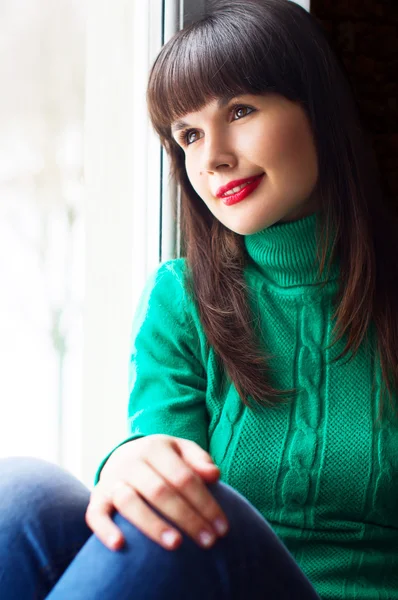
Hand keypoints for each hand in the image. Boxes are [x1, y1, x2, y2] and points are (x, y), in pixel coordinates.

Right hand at [85, 434, 228, 551]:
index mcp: (155, 448)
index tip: (222, 528)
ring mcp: (112, 480)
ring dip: (154, 525)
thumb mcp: (181, 450)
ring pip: (130, 503)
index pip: (183, 477)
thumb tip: (214, 475)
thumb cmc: (162, 459)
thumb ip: (199, 460)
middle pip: (161, 491)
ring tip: (176, 545)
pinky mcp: (97, 498)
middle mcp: (131, 462)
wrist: (122, 455)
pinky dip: (105, 530)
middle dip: (187, 518)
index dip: (205, 503)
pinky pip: (95, 515)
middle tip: (209, 542)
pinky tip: (119, 545)